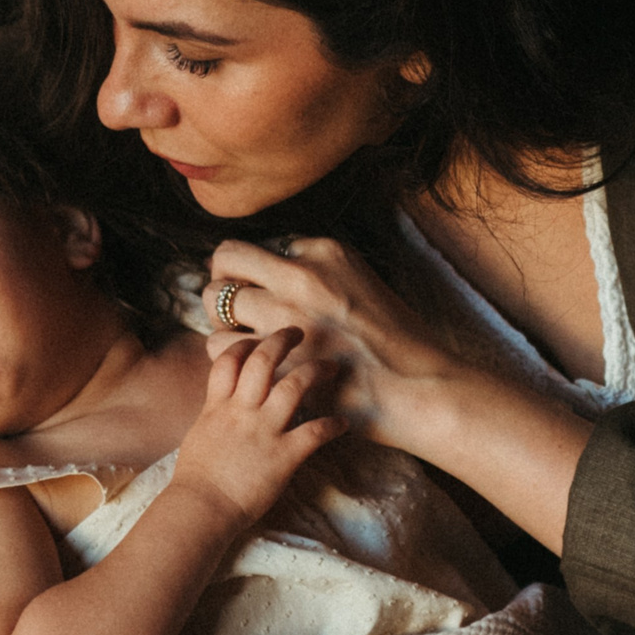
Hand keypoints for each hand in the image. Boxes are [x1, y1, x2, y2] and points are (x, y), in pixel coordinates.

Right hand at [170, 328, 345, 530]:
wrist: (201, 509)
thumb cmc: (196, 481)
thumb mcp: (199, 437)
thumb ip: (215, 416)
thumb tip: (222, 407)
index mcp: (218, 407)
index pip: (228, 360)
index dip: (245, 344)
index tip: (258, 340)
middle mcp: (242, 411)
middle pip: (264, 361)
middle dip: (282, 340)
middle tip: (299, 333)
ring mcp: (264, 431)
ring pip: (294, 385)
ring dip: (316, 371)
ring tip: (331, 367)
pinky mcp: (284, 455)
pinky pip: (315, 431)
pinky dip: (333, 425)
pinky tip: (344, 423)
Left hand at [203, 238, 454, 450]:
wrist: (420, 389)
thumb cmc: (400, 344)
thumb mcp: (364, 285)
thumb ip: (321, 274)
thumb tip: (279, 276)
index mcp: (326, 251)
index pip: (264, 246)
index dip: (258, 271)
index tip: (264, 289)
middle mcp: (301, 275)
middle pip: (227, 258)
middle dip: (223, 279)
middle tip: (233, 304)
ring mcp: (286, 315)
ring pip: (215, 301)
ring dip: (221, 319)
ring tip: (240, 337)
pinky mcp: (277, 356)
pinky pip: (220, 346)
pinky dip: (227, 354)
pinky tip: (248, 366)